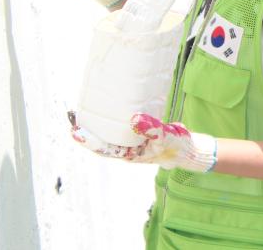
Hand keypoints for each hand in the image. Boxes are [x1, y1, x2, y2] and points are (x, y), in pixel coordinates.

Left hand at [70, 112, 216, 172]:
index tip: (74, 130)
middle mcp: (127, 149)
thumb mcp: (166, 137)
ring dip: (98, 123)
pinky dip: (113, 119)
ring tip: (86, 110)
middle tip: (73, 115)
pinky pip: (121, 126)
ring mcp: (132, 141)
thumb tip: (134, 119)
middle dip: (88, 130)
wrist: (189, 150)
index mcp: (129, 154)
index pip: (103, 148)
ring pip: (110, 133)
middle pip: (102, 140)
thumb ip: (152, 129)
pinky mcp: (138, 133)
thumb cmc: (177, 147)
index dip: (88, 140)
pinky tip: (110, 108)